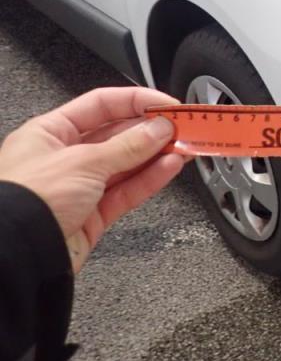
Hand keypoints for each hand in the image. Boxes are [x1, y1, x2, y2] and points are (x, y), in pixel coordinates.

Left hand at [0, 87, 183, 273]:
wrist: (17, 258)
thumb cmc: (24, 203)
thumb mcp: (82, 162)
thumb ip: (128, 145)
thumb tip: (158, 129)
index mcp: (49, 132)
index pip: (102, 105)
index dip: (137, 101)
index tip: (168, 105)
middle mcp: (63, 157)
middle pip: (117, 134)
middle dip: (152, 130)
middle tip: (182, 127)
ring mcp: (79, 187)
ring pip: (126, 164)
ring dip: (157, 154)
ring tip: (184, 146)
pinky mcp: (92, 215)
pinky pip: (127, 190)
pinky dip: (151, 178)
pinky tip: (170, 167)